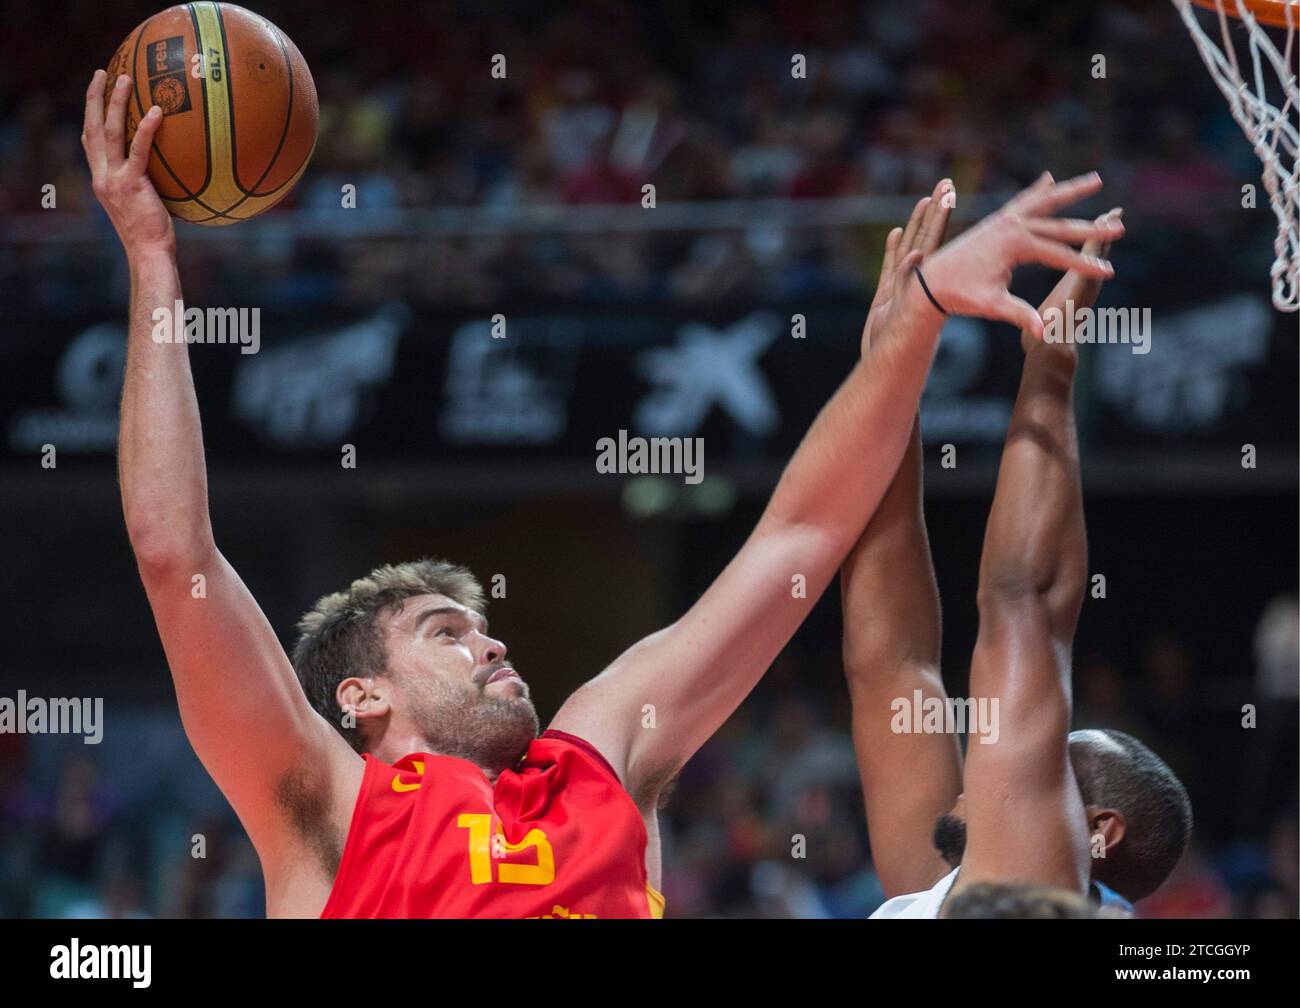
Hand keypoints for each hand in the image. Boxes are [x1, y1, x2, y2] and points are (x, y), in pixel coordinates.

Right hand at [82, 70, 174, 256]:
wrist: (149, 255)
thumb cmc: (154, 236)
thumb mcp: (147, 207)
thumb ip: (150, 186)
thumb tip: (177, 172)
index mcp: (102, 180)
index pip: (91, 143)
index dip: (91, 116)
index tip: (96, 95)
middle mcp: (102, 176)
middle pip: (91, 128)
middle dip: (94, 98)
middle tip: (102, 72)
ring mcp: (113, 179)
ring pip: (108, 131)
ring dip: (114, 102)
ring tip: (125, 77)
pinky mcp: (131, 184)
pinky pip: (138, 150)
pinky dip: (145, 129)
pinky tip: (157, 111)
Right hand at [861, 177, 953, 355]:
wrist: (888, 367)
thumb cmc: (906, 348)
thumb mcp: (915, 314)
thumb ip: (911, 280)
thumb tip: (916, 254)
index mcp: (926, 281)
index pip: (935, 239)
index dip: (941, 215)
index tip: (950, 192)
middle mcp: (917, 279)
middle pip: (927, 237)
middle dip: (935, 211)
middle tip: (945, 184)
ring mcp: (903, 286)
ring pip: (911, 248)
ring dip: (917, 225)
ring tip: (925, 200)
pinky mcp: (887, 295)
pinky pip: (892, 267)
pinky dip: (894, 250)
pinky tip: (896, 232)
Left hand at [917, 171, 1122, 339]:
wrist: (930, 281)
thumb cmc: (960, 295)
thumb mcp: (991, 306)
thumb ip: (1019, 314)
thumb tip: (1041, 331)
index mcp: (1015, 244)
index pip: (1058, 256)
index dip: (1084, 266)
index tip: (1109, 273)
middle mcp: (1011, 225)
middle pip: (1059, 227)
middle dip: (1091, 229)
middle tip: (1120, 227)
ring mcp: (1003, 220)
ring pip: (1044, 203)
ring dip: (1070, 192)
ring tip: (1096, 180)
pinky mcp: (996, 221)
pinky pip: (1022, 202)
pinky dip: (1037, 191)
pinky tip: (1048, 178)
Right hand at [1024, 207, 1122, 353]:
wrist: (1050, 351)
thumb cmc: (1044, 338)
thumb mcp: (1042, 331)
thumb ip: (1043, 327)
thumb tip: (1047, 338)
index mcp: (1075, 290)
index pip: (1088, 259)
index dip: (1095, 240)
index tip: (1105, 222)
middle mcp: (1086, 286)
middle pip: (1098, 253)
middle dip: (1105, 232)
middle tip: (1116, 213)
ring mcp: (1084, 286)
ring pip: (1095, 256)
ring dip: (1100, 236)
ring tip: (1106, 218)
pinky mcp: (1078, 286)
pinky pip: (1085, 260)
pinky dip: (1091, 244)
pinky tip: (1089, 236)